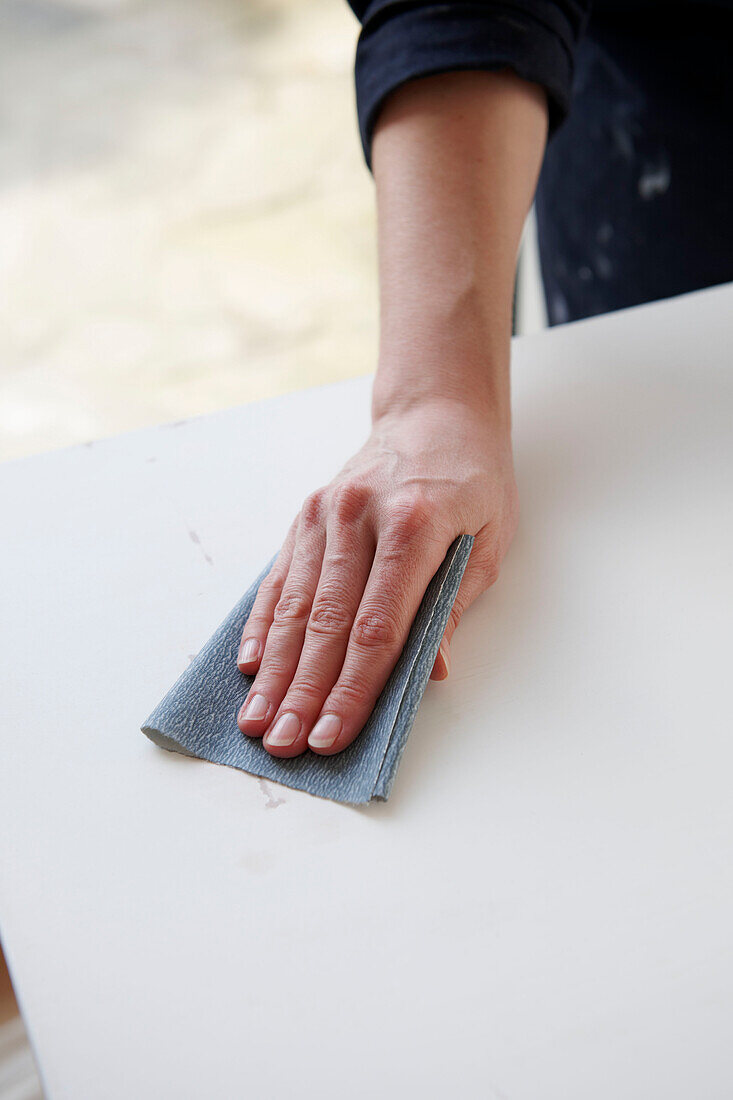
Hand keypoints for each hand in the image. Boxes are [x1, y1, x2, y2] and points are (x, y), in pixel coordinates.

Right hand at [235, 395, 517, 756]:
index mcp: (414, 525)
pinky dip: (263, 623)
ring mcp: (325, 513)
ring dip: (274, 669)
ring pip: (293, 604)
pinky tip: (249, 663)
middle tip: (284, 743)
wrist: (436, 413)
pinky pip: (279, 576)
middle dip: (304, 691)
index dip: (353, 687)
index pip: (377, 625)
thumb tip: (429, 671)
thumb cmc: (473, 481)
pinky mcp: (305, 515)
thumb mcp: (491, 541)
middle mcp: (359, 517)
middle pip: (326, 622)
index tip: (334, 735)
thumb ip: (455, 604)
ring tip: (257, 718)